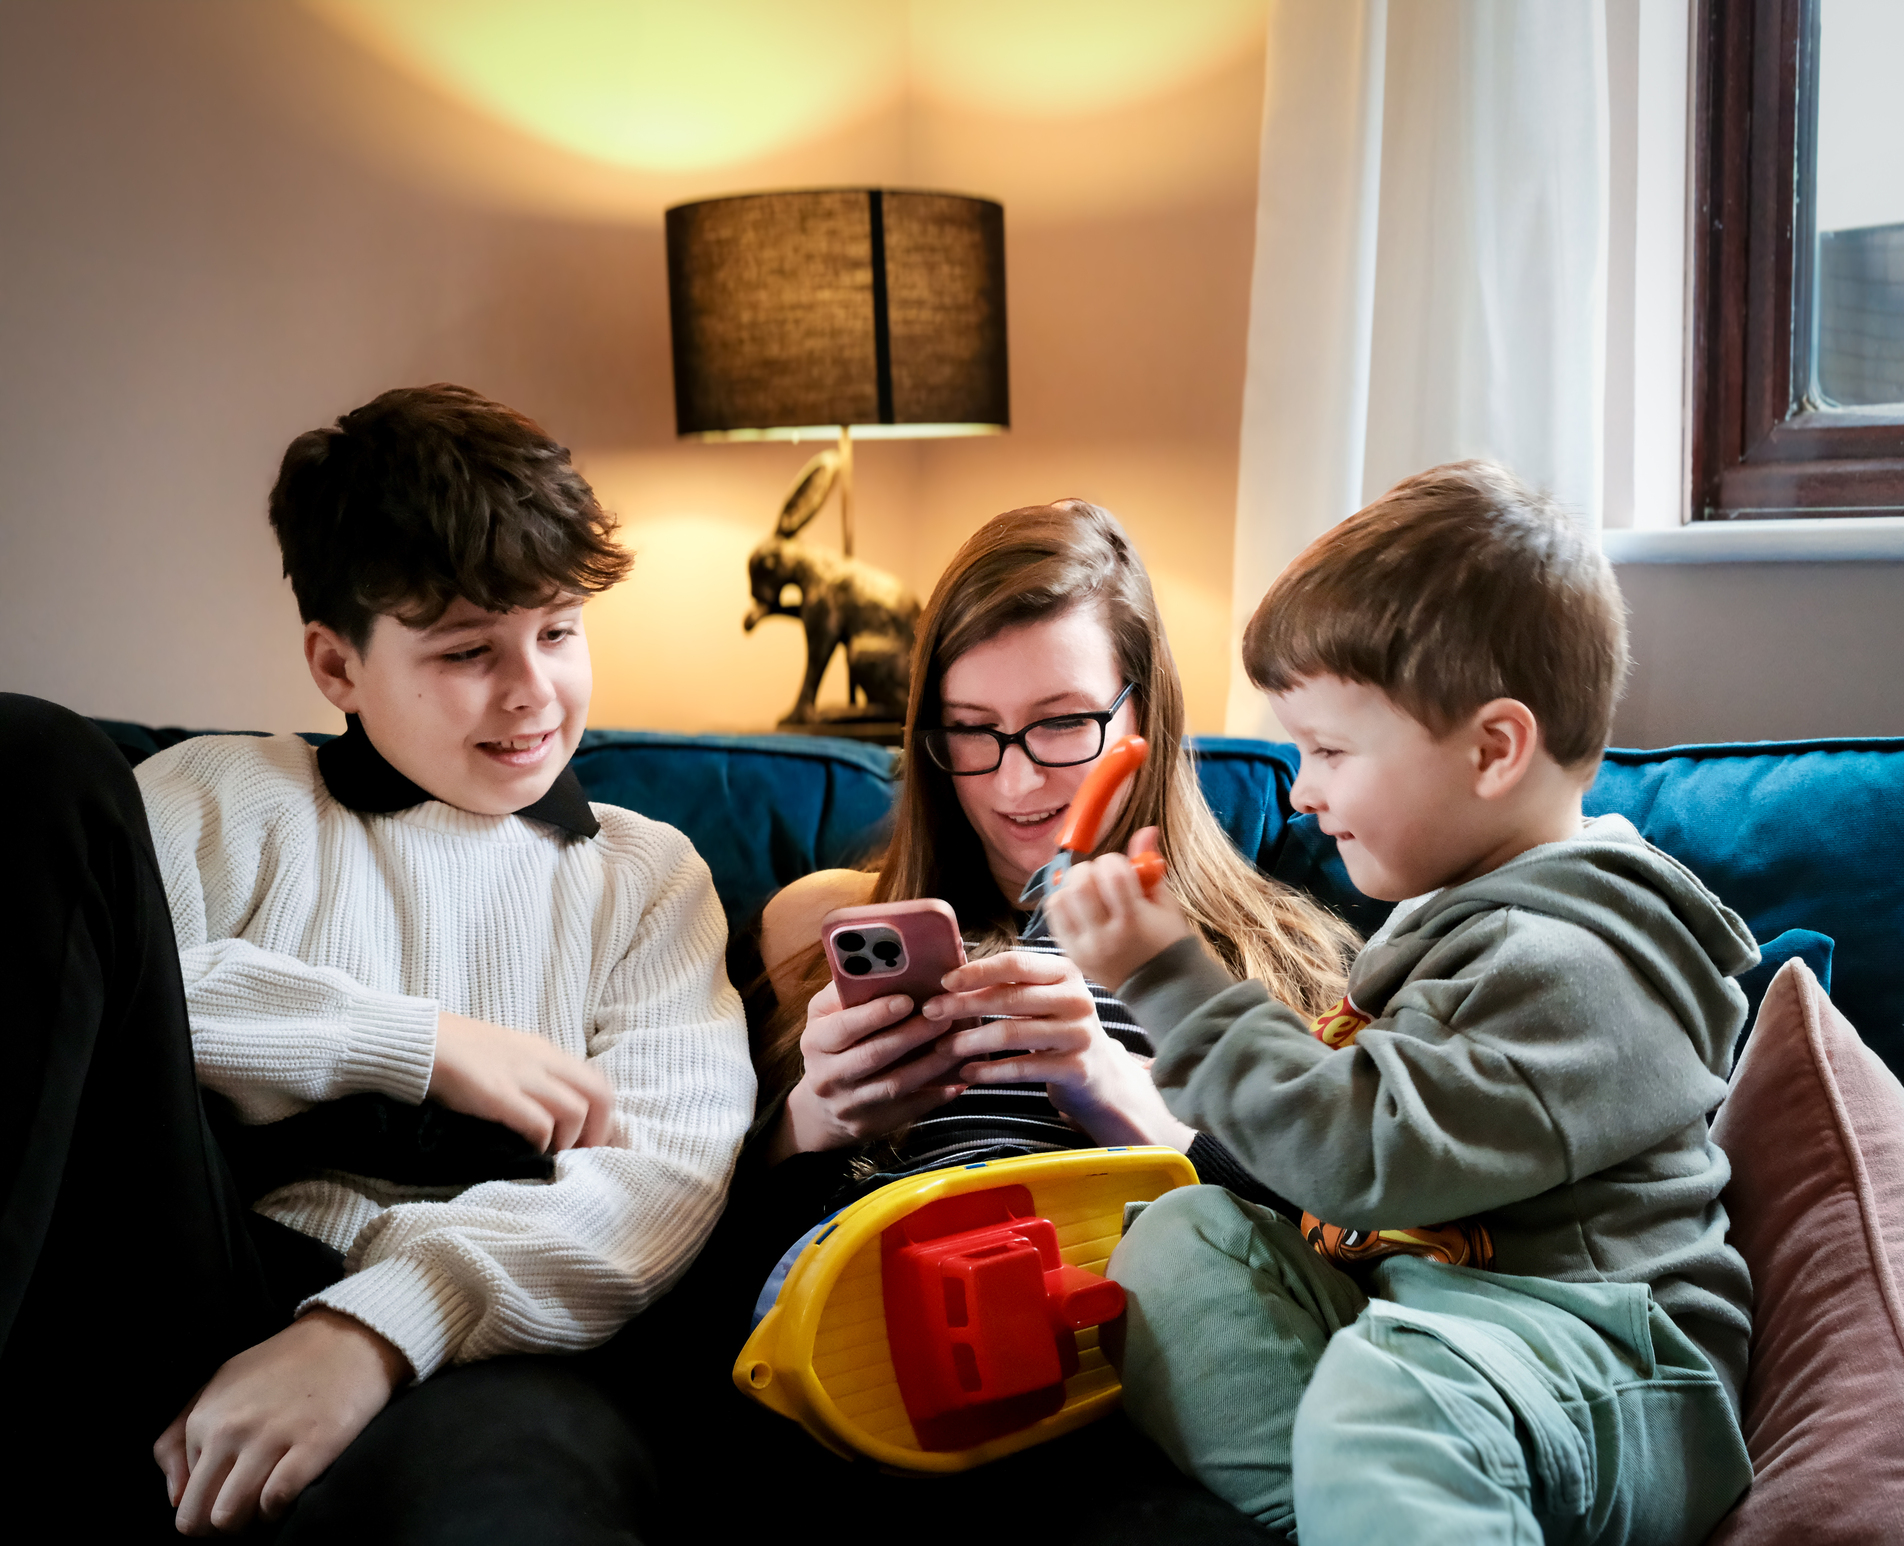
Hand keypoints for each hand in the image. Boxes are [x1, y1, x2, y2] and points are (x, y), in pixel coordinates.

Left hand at [154, 1309, 409, 1535]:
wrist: (348, 1338)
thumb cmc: (282, 1366)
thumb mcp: (217, 1386)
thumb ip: (177, 1438)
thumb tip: (173, 1497)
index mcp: (203, 1417)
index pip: (184, 1498)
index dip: (208, 1504)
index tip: (230, 1492)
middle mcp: (230, 1429)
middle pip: (200, 1516)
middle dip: (218, 1526)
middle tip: (243, 1513)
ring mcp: (270, 1438)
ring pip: (230, 1516)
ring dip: (246, 1521)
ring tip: (263, 1504)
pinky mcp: (310, 1446)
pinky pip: (274, 1502)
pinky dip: (277, 1510)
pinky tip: (287, 1495)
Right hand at [429, 1011, 615, 1153]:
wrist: (418, 1038)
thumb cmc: (456, 1050)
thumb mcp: (507, 1054)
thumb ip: (531, 1074)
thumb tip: (548, 1107)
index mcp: (545, 1051)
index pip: (597, 1081)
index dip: (603, 1116)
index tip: (590, 1141)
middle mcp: (542, 1060)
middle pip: (599, 1095)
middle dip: (598, 1131)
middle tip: (581, 1155)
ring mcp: (522, 1076)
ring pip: (576, 1110)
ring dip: (570, 1141)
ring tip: (553, 1157)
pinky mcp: (498, 1094)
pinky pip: (539, 1123)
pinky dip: (541, 1142)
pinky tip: (528, 1151)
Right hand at [770, 980, 969, 1162]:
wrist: (820, 1110)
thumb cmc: (832, 1047)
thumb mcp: (826, 1018)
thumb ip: (848, 993)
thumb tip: (884, 963)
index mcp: (816, 1041)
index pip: (845, 1028)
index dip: (876, 1014)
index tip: (907, 1000)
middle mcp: (828, 1075)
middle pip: (874, 1055)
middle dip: (912, 1035)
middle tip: (943, 1016)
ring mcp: (849, 1104)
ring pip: (895, 1084)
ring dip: (930, 1064)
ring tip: (957, 1044)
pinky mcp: (871, 1124)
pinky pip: (908, 1109)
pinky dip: (935, 1095)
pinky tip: (957, 1079)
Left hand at [922, 949, 1194, 1150]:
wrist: (1101, 1075)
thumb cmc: (1058, 1029)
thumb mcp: (1044, 997)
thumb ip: (1010, 983)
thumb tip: (950, 977)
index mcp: (1066, 972)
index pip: (1015, 963)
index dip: (977, 971)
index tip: (944, 981)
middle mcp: (1077, 999)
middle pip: (1009, 997)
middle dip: (963, 1004)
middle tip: (930, 1012)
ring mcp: (1079, 1034)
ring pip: (1012, 1033)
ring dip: (971, 1040)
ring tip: (944, 1047)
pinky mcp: (1076, 1068)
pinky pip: (1022, 1068)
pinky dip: (990, 1070)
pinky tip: (968, 1072)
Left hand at [1045, 827, 1191, 990]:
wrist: (1161, 989)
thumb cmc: (1167, 942)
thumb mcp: (1165, 903)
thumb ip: (1149, 866)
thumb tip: (1145, 829)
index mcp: (1133, 920)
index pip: (1111, 873)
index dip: (1113, 861)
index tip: (1121, 868)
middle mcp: (1104, 935)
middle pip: (1079, 883)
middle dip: (1088, 870)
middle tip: (1100, 878)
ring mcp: (1084, 947)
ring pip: (1059, 899)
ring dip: (1071, 886)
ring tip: (1088, 892)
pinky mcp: (1071, 954)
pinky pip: (1052, 918)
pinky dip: (1061, 903)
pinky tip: (1077, 904)